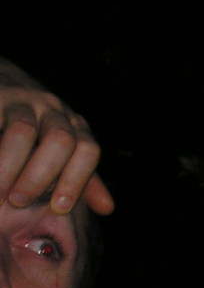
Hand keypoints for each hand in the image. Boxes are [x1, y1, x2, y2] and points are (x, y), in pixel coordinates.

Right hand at [0, 58, 113, 214]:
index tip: (59, 208)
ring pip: (23, 131)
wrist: (2, 79)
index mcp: (75, 126)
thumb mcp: (65, 148)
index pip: (87, 151)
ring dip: (10, 165)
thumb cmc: (37, 124)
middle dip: (40, 176)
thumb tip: (108, 208)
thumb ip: (84, 177)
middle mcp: (54, 110)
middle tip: (19, 202)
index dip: (76, 181)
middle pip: (60, 140)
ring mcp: (23, 100)